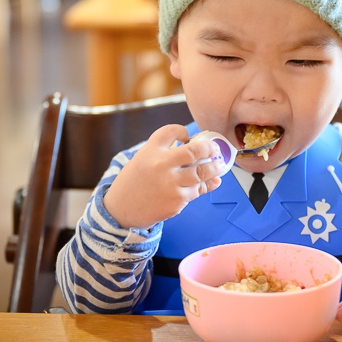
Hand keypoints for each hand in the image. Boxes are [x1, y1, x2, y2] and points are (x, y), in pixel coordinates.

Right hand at [103, 124, 226, 229]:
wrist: (122, 210)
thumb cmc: (135, 182)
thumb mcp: (142, 158)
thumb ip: (163, 150)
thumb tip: (191, 145)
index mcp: (151, 151)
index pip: (171, 131)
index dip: (182, 131)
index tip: (187, 136)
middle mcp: (161, 165)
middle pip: (194, 152)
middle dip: (210, 149)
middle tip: (215, 149)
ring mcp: (171, 185)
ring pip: (201, 173)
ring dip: (214, 168)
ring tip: (219, 165)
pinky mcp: (177, 202)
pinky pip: (197, 191)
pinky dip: (206, 185)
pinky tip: (214, 182)